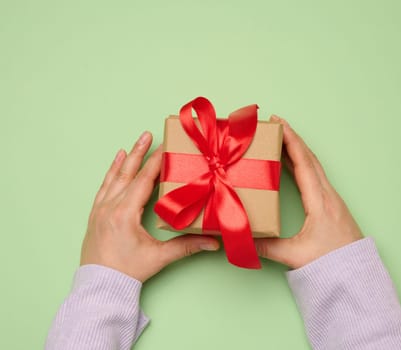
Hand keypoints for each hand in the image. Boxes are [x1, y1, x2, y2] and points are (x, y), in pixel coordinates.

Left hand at [80, 132, 219, 281]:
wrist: (100, 286)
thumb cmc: (127, 271)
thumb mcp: (159, 257)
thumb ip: (186, 246)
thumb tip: (213, 242)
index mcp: (125, 213)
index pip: (144, 180)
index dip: (156, 162)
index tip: (164, 146)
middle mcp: (111, 206)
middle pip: (129, 173)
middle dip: (139, 152)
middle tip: (147, 134)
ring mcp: (100, 209)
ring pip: (115, 177)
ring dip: (125, 159)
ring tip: (133, 143)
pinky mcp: (96, 214)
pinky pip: (104, 187)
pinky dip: (111, 173)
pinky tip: (115, 162)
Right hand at [255, 117, 362, 268]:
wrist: (355, 274)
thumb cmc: (330, 263)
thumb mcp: (294, 255)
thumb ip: (266, 247)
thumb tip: (242, 239)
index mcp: (319, 201)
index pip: (304, 163)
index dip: (291, 141)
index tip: (280, 123)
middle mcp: (327, 194)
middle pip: (310, 158)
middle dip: (292, 138)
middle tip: (276, 124)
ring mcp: (331, 198)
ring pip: (313, 165)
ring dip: (297, 149)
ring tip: (280, 138)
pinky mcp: (330, 204)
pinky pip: (315, 175)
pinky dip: (302, 163)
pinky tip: (292, 164)